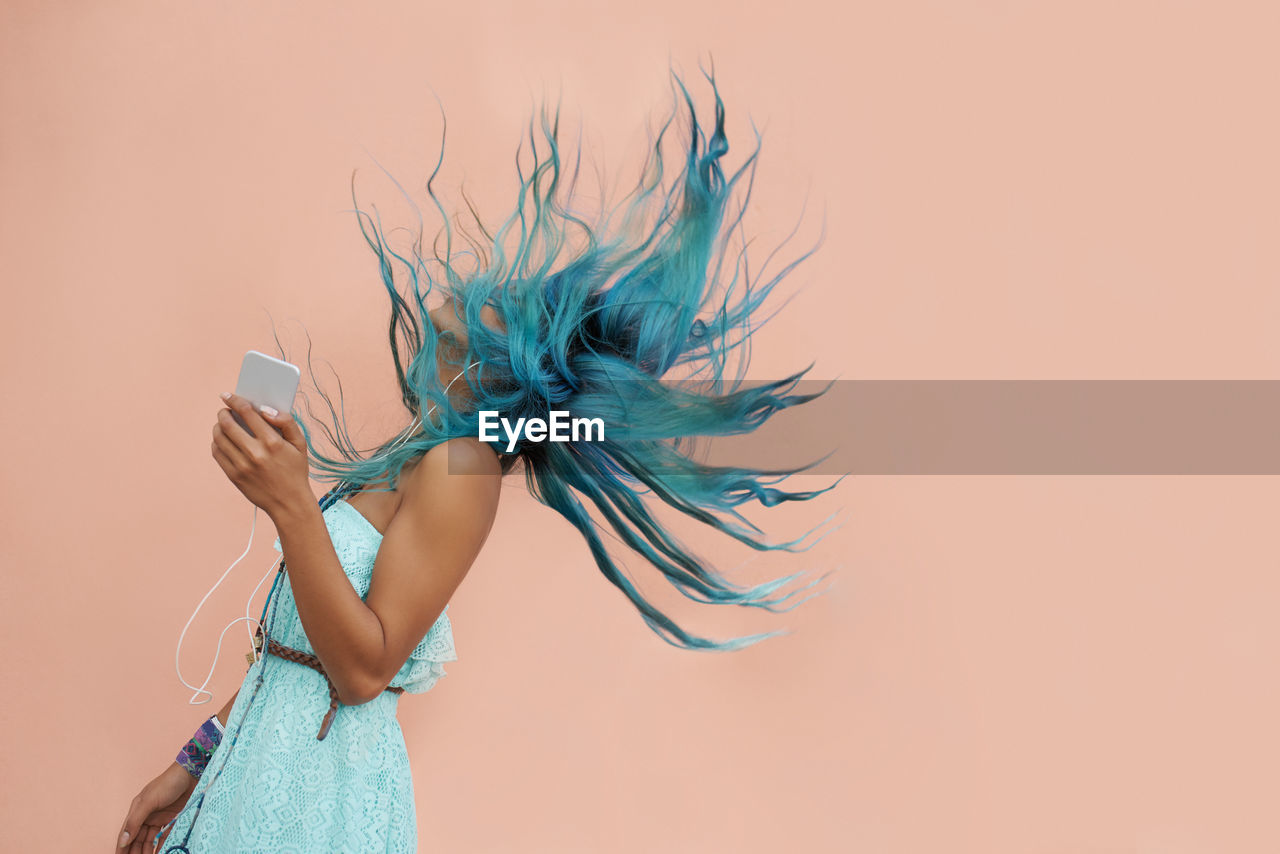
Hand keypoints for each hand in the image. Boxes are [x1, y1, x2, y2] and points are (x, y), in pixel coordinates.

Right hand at [116, 762, 195, 852]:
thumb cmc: (169, 783)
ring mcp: (161, 818)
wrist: (193, 774)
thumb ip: (135, 821)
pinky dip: (162, 846)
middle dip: (135, 852)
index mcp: (138, 811)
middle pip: (138, 839)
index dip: (122, 848)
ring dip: (148, 851)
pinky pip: (165, 837)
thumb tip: (123, 840)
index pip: (127, 834)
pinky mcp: (174, 820)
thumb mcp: (149, 801)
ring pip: (150, 840)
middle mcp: (147, 816)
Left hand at [211, 391, 310, 517]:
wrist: (289, 503)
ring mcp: (242, 465)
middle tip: (225, 410)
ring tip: (223, 424)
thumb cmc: (295, 471)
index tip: (228, 395)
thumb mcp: (300, 444)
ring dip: (218, 426)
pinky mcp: (233, 476)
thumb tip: (265, 409)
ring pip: (219, 437)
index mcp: (272, 442)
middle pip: (228, 423)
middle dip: (224, 412)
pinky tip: (222, 440)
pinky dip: (216, 442)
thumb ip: (287, 422)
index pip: (247, 412)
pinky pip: (217, 453)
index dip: (235, 400)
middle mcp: (255, 452)